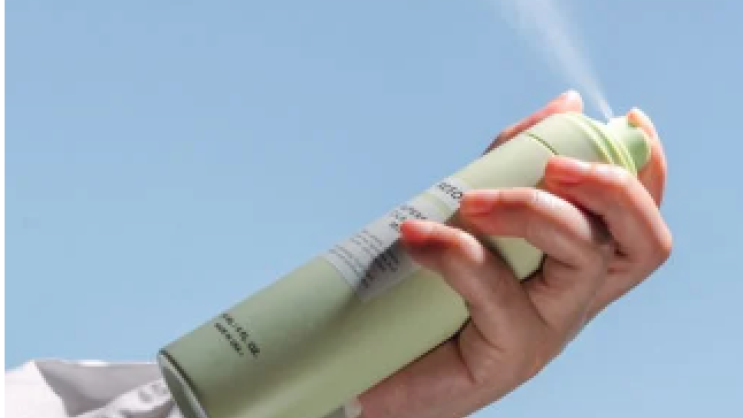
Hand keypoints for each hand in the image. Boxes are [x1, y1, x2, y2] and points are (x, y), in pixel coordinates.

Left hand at [349, 91, 672, 417]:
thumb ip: (515, 162)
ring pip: (581, 258)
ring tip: (467, 201)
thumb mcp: (477, 214)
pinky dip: (457, 251)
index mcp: (574, 269)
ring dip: (530, 209)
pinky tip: (415, 237)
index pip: (638, 223)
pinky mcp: (506, 358)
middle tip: (553, 166)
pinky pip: (500, 295)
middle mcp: (573, 300)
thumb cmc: (429, 291)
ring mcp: (546, 332)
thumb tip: (565, 105)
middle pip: (640, 242)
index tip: (629, 121)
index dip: (648, 173)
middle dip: (609, 187)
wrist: (384, 364)